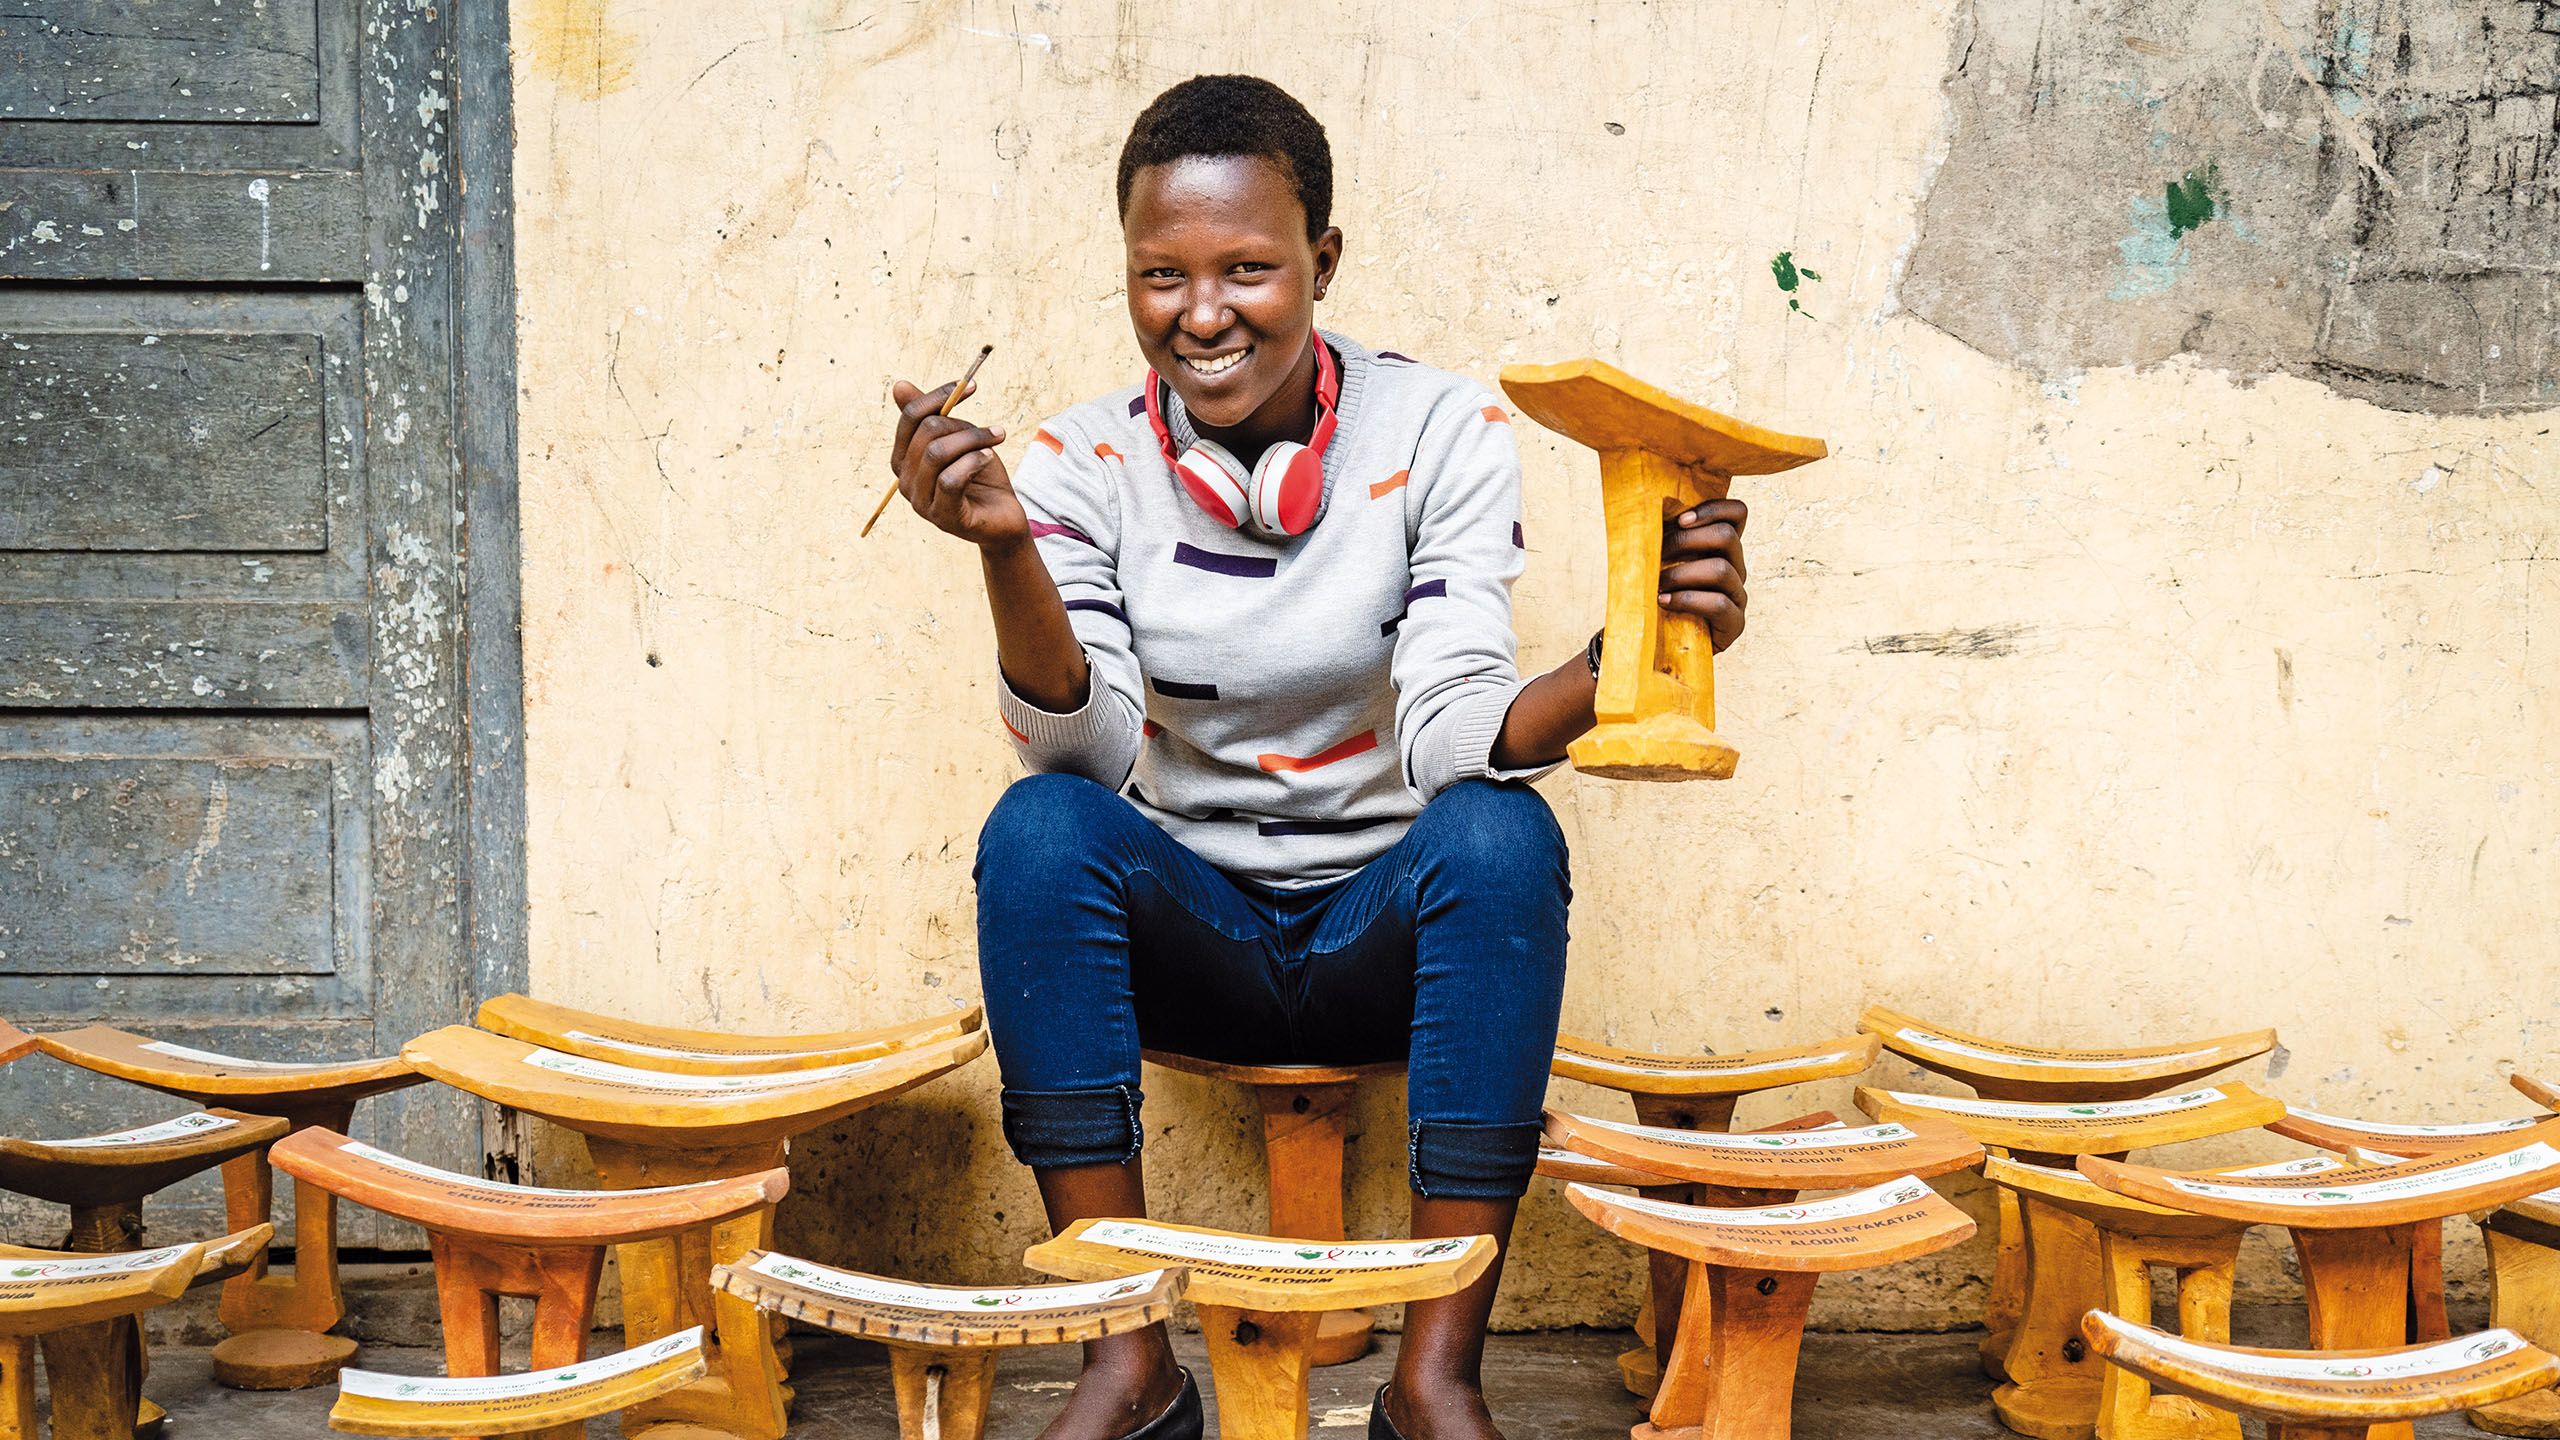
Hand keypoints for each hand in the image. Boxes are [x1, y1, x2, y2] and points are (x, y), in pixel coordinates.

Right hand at [888, 377, 1028, 548]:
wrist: (1003, 516)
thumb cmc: (979, 476)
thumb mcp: (958, 439)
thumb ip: (933, 415)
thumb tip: (899, 385)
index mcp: (904, 458)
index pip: (911, 417)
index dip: (940, 396)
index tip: (971, 386)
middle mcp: (905, 481)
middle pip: (927, 432)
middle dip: (964, 425)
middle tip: (995, 430)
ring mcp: (921, 502)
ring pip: (937, 453)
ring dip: (973, 441)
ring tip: (996, 443)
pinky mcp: (942, 518)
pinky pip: (949, 479)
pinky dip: (973, 462)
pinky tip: (987, 459)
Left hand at [1659, 497, 1746, 652]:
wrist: (1655, 639)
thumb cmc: (1655, 593)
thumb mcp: (1658, 560)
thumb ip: (1662, 536)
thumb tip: (1645, 512)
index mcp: (1723, 547)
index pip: (1737, 514)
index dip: (1714, 509)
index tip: (1680, 519)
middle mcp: (1736, 567)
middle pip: (1727, 537)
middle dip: (1685, 541)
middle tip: (1656, 553)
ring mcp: (1738, 595)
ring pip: (1721, 570)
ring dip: (1681, 573)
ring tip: (1657, 583)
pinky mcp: (1734, 623)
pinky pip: (1719, 604)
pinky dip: (1687, 600)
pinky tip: (1664, 601)